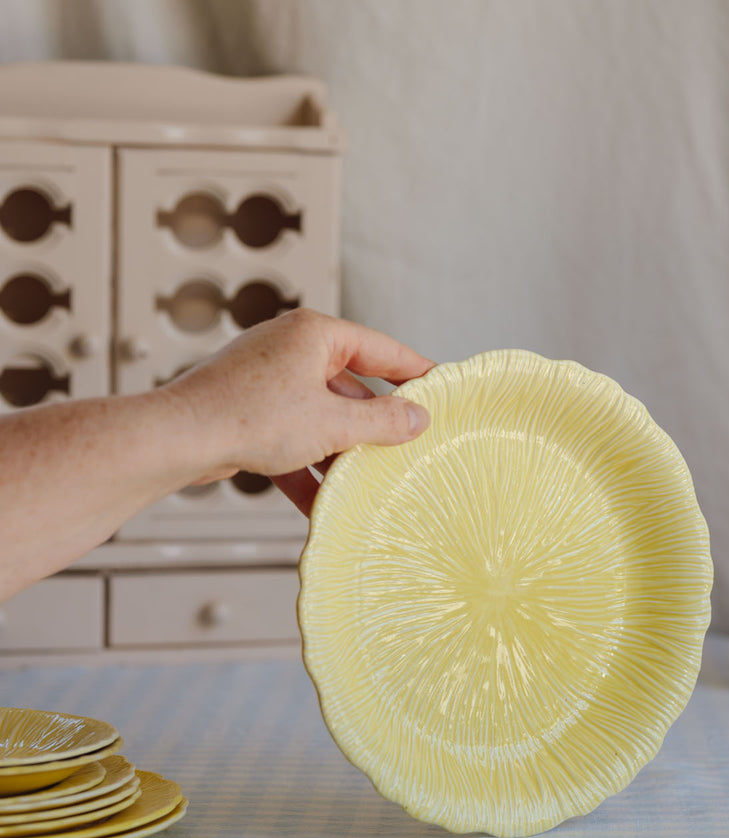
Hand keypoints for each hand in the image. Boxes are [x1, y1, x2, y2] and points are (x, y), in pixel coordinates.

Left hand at [163, 308, 433, 515]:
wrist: (177, 441)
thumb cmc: (249, 417)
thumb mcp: (332, 423)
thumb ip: (382, 422)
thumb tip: (418, 419)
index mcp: (314, 334)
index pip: (380, 349)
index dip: (414, 370)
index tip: (442, 386)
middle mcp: (289, 350)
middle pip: (349, 387)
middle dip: (373, 424)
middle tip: (408, 446)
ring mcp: (265, 382)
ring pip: (319, 417)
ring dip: (340, 453)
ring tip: (368, 481)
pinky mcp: (246, 413)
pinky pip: (290, 439)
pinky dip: (306, 467)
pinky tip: (321, 502)